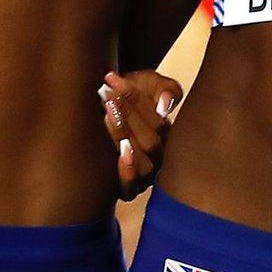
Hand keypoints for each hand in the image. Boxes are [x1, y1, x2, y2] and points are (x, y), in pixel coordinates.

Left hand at [100, 69, 181, 198]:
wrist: (105, 104)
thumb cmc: (129, 93)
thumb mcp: (149, 83)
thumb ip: (164, 89)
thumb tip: (165, 104)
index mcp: (166, 133)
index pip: (158, 120)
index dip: (135, 99)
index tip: (113, 82)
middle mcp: (158, 156)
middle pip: (150, 142)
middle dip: (128, 116)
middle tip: (107, 96)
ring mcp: (145, 174)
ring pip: (143, 165)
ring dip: (123, 138)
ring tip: (106, 116)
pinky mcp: (128, 188)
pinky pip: (131, 189)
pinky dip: (127, 175)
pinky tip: (121, 155)